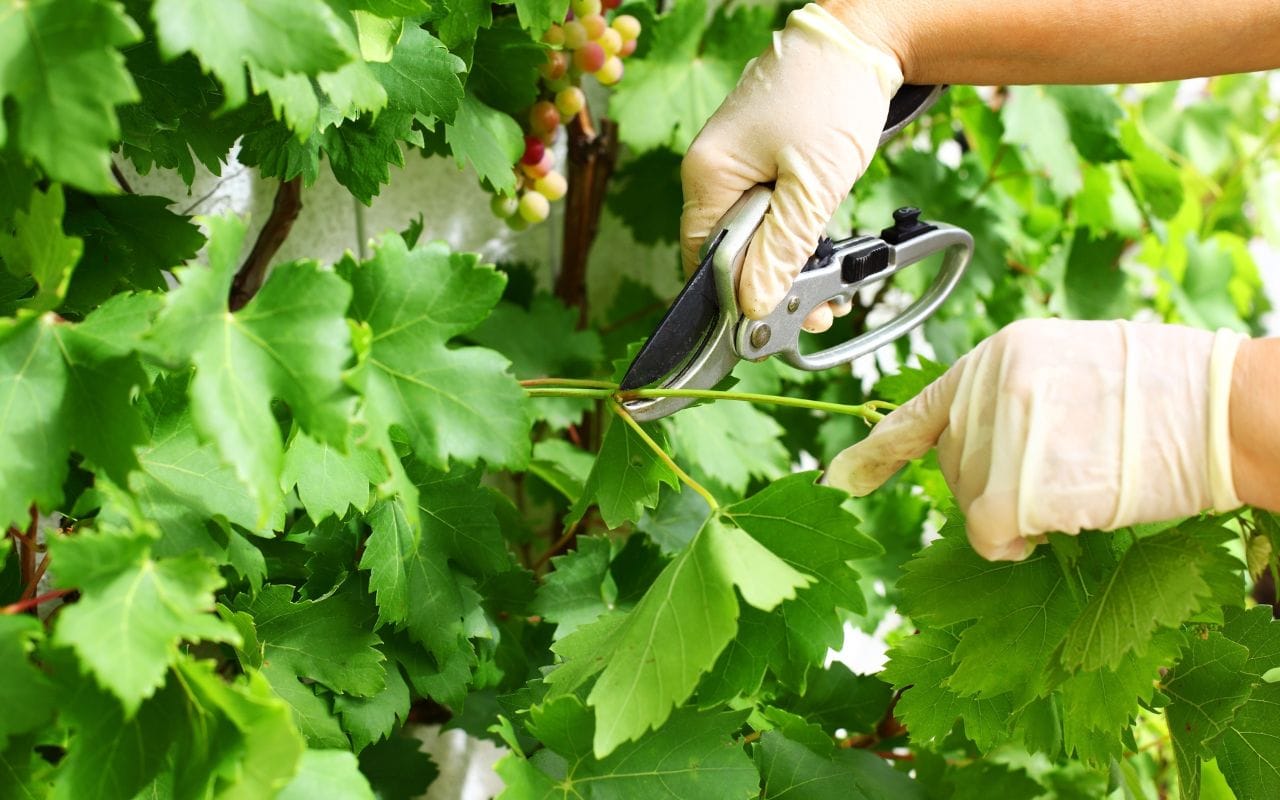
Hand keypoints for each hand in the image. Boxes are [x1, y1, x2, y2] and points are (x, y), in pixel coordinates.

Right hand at [679, 2, 902, 331]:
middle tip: (815, 310)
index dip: (734, 295)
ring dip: (786, 264)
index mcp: (708, 174)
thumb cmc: (834, 97)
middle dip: (768, 285)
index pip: (703, 257)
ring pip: (750, 236)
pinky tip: (822, 251)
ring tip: (829, 287)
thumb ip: (781, 249)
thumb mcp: (813, 187)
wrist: (864, 40)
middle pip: (726, 251)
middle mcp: (711, 170)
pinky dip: (792, 236)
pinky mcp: (761, 161)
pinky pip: (766, 213)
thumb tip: (751, 303)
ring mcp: (735, 164)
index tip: (774, 319)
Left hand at [826, 319, 1247, 559]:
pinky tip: (1064, 517)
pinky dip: (1017, 542)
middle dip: (995, 485)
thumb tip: (972, 443)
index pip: (918, 410)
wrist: (1221, 408)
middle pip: (954, 469)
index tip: (839, 479)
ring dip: (1017, 515)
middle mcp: (985, 388)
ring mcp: (999, 435)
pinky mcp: (1017, 484)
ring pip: (972, 506)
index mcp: (996, 355)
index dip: (875, 451)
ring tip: (1080, 480)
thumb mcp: (1067, 368)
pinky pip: (991, 535)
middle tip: (1066, 466)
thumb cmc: (1163, 393)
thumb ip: (1009, 398)